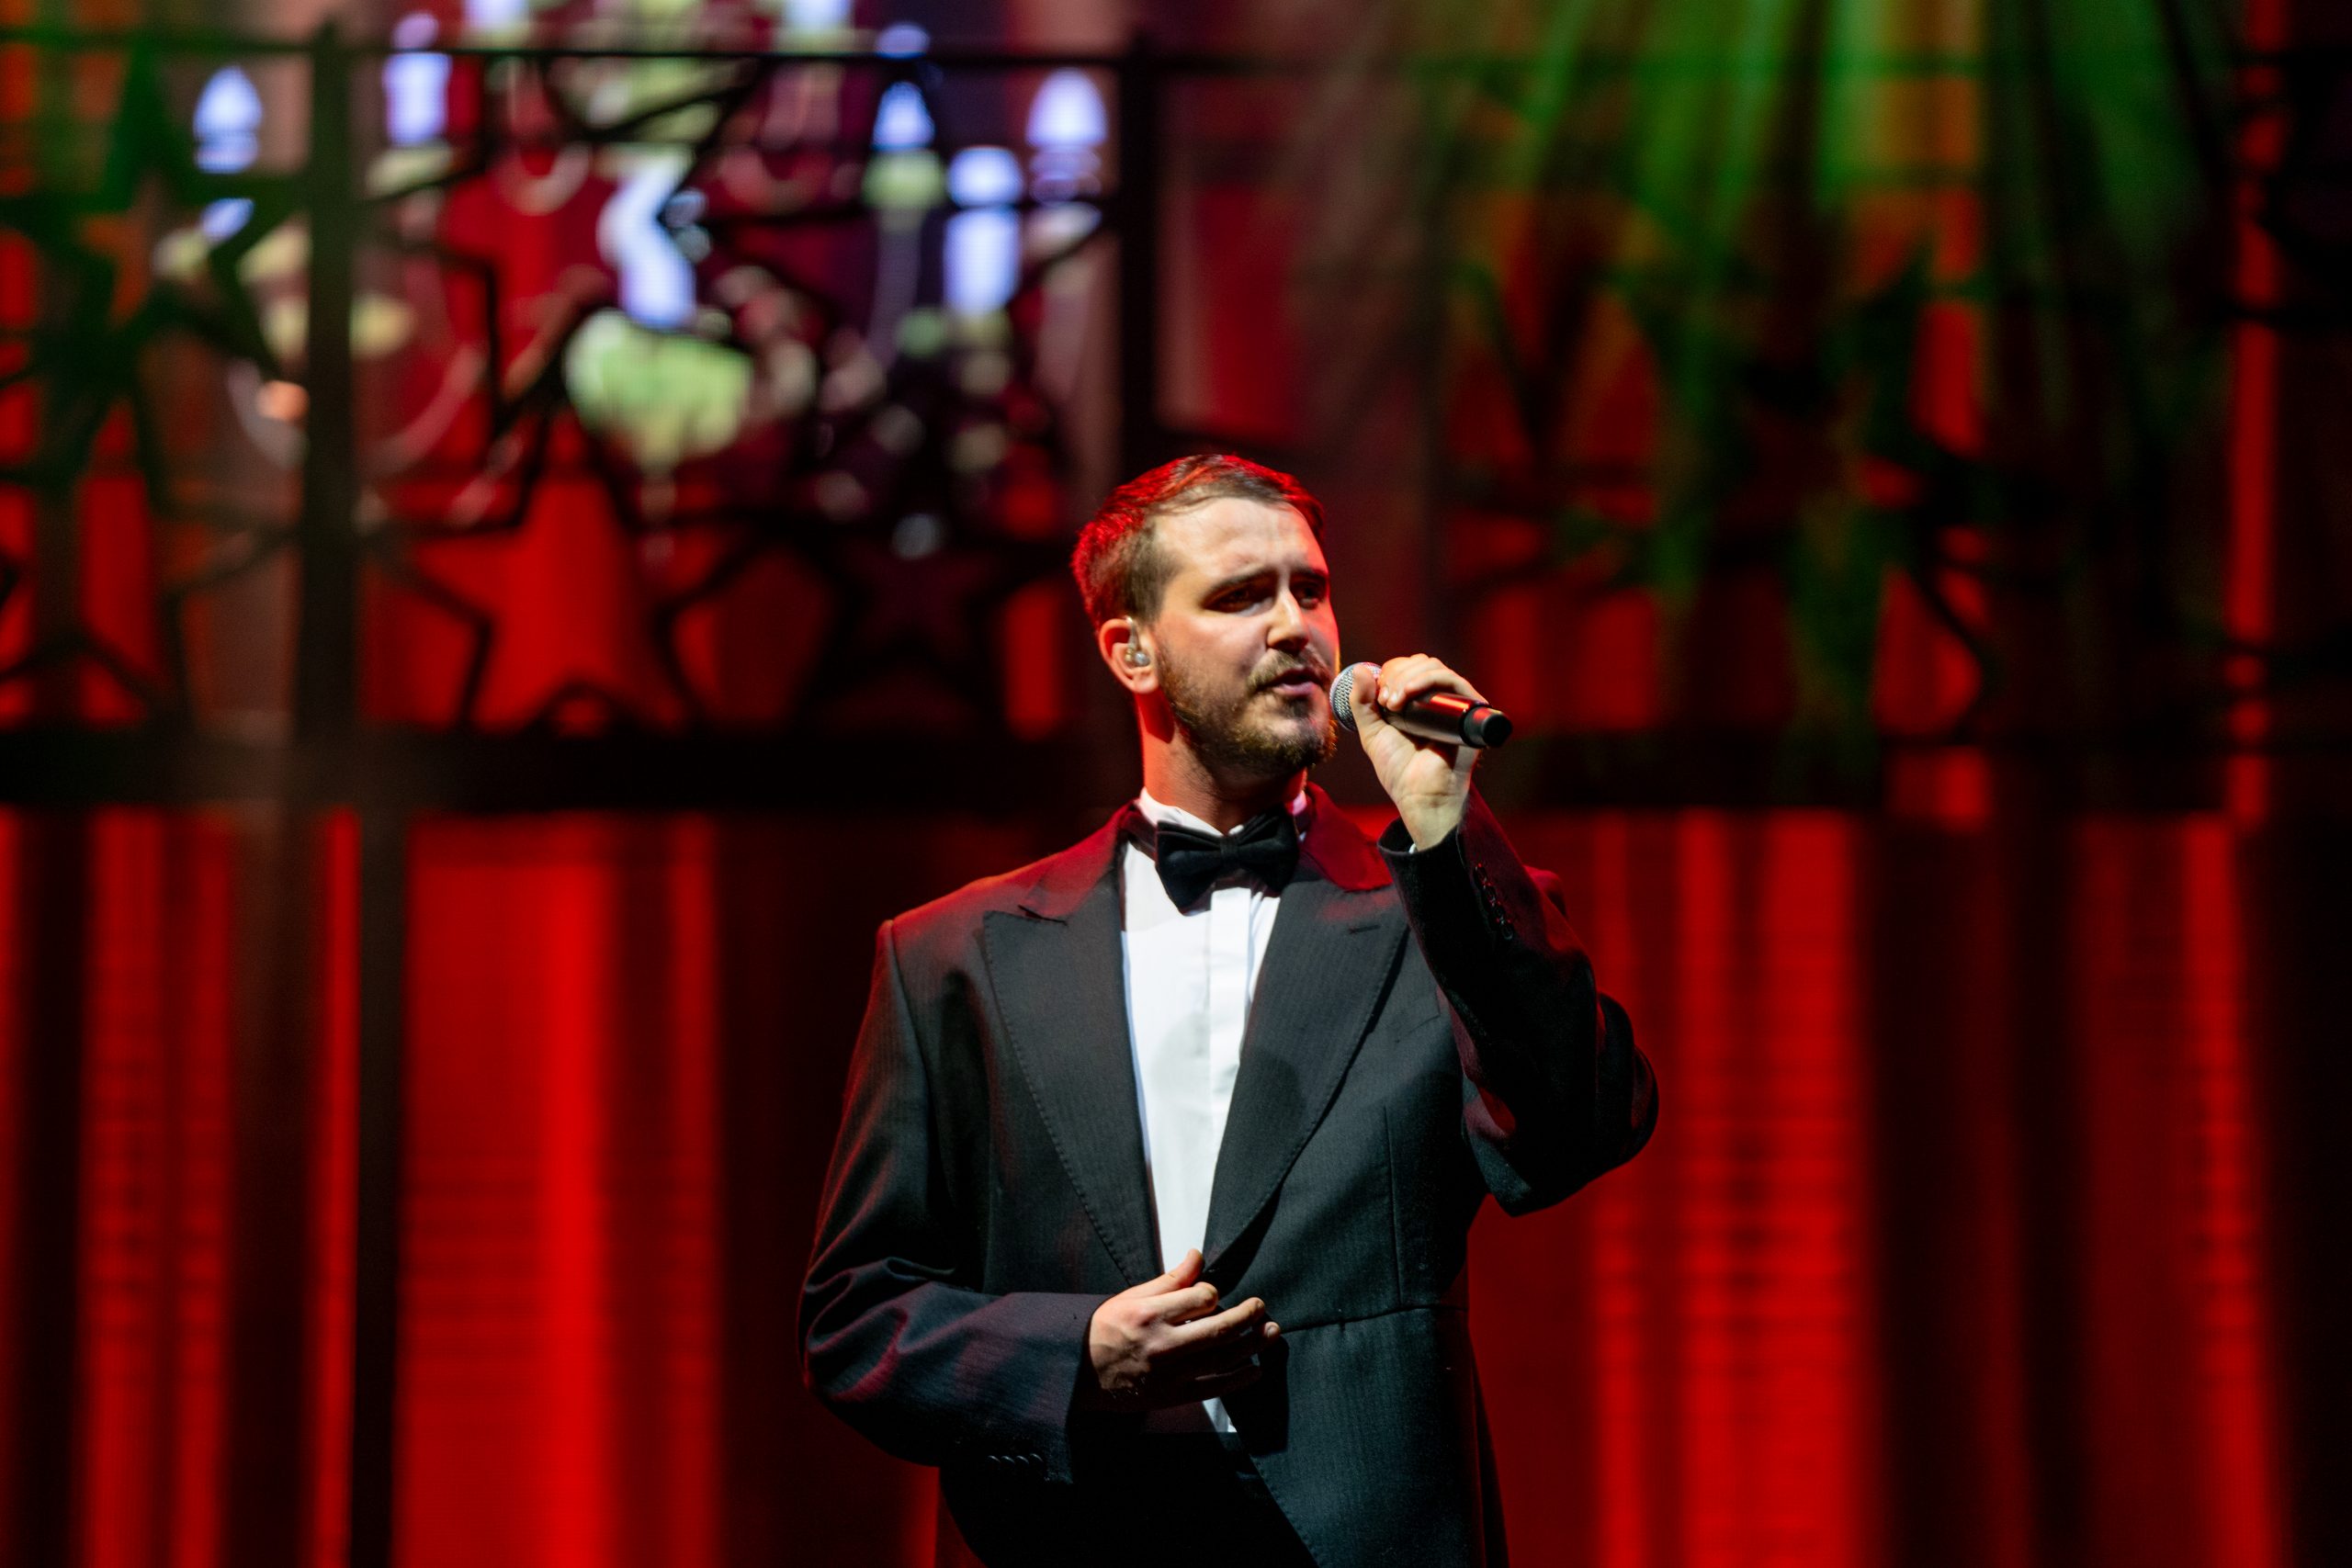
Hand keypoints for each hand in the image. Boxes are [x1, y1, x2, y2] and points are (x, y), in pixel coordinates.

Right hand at [1076, 1248, 1278, 1410]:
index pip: (1201, 1298)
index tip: (1213, 1295)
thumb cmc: (1106, 1329)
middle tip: (1262, 1306)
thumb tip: (1197, 1256)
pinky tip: (1256, 1368)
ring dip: (1253, 1344)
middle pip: (1220, 1329)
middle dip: (1248, 1316)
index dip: (1213, 1293)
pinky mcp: (1173, 1396)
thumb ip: (1169, 1279)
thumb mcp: (1132, 1297)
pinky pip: (1215, 1387)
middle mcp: (1163, 1344)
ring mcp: (1170, 1374)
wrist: (1081, 1373)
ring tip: (1271, 1332)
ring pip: (1223, 1358)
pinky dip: (1239, 1379)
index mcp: (1151, 1314)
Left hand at [1343, 653, 1483, 848]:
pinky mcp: (1469, 711)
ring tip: (1393, 703)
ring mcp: (1453, 705)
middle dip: (1396, 675)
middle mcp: (1437, 700)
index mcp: (1416, 702)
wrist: (1419, 794)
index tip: (1378, 699)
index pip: (1406, 667)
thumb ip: (1362, 703)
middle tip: (1385, 702)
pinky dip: (1427, 680)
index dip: (1389, 673)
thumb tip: (1360, 670)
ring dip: (1407, 678)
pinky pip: (1453, 682)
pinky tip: (1408, 695)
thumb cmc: (1399, 769)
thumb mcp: (1372, 731)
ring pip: (1434, 667)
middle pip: (1420, 663)